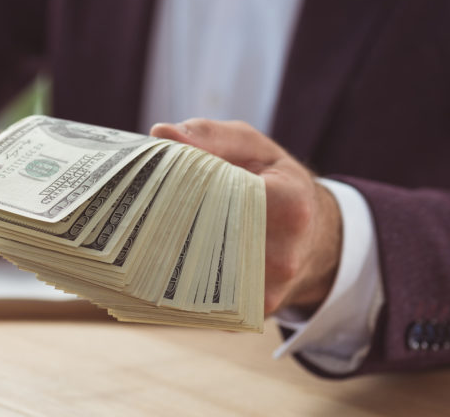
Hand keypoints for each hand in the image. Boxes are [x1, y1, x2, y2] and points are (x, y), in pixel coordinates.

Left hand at [150, 119, 341, 316]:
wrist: (313, 239)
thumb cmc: (274, 183)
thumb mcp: (253, 147)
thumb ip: (209, 136)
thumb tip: (160, 133)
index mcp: (290, 205)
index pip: (223, 196)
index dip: (183, 185)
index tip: (155, 177)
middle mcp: (283, 255)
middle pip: (203, 238)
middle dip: (168, 220)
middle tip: (136, 205)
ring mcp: (267, 291)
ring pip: (197, 275)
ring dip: (167, 253)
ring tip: (144, 231)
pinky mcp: (250, 315)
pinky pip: (203, 300)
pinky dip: (179, 280)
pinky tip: (163, 260)